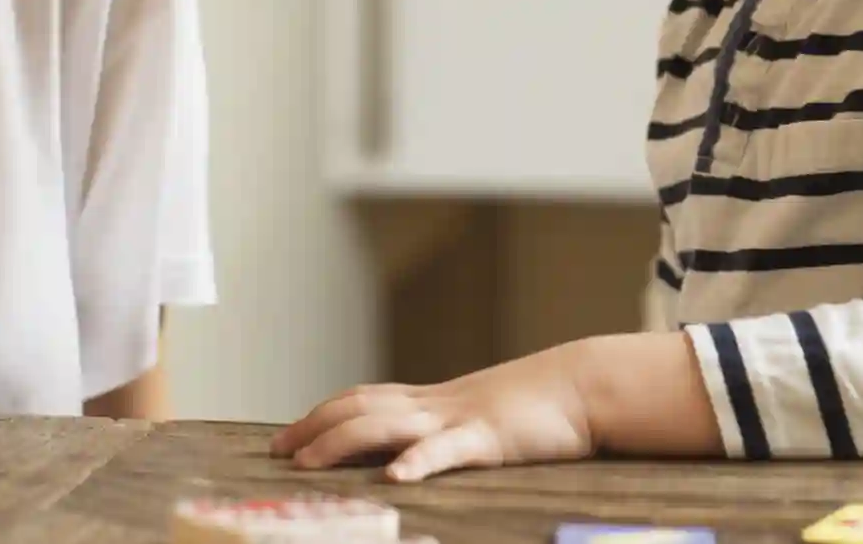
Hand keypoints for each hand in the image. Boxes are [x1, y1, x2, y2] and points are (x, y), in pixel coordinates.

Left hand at [271, 345, 595, 482]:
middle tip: (278, 454)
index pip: (361, 398)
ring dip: (341, 443)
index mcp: (431, 400)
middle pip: (359, 408)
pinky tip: (395, 476)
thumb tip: (408, 448)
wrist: (583, 385)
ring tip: (307, 464)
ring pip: (386, 424)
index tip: (285, 437)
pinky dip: (417, 461)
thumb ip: (442, 426)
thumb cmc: (534, 406)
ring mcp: (458, 418)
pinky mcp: (488, 438)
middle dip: (314, 429)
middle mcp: (434, 405)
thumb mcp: (477, 414)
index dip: (320, 415)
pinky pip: (446, 450)